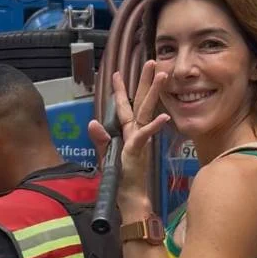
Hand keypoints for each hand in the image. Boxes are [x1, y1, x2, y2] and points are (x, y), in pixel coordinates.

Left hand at [88, 61, 169, 201]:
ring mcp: (139, 139)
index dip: (120, 89)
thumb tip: (91, 122)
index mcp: (127, 131)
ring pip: (147, 111)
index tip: (118, 72)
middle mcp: (135, 132)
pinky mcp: (138, 151)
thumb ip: (100, 139)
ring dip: (153, 93)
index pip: (123, 106)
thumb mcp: (105, 156)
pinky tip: (164, 118)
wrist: (130, 196)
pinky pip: (146, 136)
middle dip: (144, 81)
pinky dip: (154, 127)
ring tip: (162, 75)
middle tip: (151, 61)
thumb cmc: (120, 178)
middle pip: (140, 101)